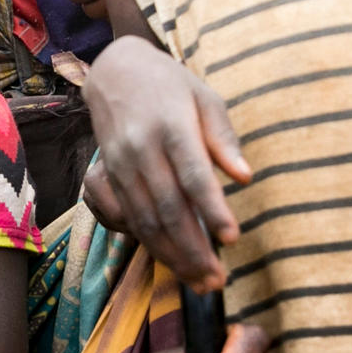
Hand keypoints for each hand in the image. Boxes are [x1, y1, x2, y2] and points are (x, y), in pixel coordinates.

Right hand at [83, 39, 249, 288]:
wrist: (114, 71)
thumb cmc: (171, 85)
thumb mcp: (205, 98)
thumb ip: (224, 139)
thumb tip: (245, 178)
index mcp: (171, 125)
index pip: (194, 175)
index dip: (212, 209)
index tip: (232, 239)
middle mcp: (141, 148)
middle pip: (167, 208)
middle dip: (193, 249)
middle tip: (217, 280)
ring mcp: (118, 163)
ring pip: (144, 220)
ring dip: (171, 256)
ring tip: (198, 281)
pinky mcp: (105, 174)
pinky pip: (124, 217)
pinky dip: (146, 243)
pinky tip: (169, 259)